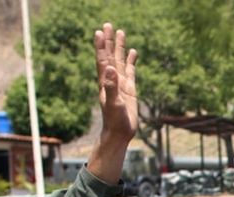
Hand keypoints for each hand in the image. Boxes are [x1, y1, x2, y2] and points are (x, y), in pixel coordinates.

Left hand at [87, 23, 138, 183]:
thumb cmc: (115, 121)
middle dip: (109, 41)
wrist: (120, 134)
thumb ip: (111, 86)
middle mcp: (111, 80)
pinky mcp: (129, 89)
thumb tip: (110, 68)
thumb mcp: (113, 103)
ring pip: (120, 61)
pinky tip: (133, 52)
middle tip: (108, 25)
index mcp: (106, 82)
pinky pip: (130, 71)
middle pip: (110, 56)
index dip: (101, 46)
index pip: (103, 60)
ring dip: (119, 48)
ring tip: (120, 32)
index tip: (100, 32)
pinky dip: (131, 61)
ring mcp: (120, 84)